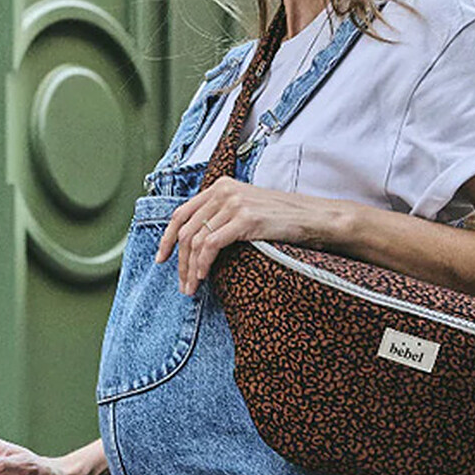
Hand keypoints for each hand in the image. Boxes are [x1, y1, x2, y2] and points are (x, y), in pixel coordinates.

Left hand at [155, 179, 345, 294]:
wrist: (313, 218)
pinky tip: (204, 277)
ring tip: (191, 288)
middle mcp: (223, 191)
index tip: (162, 259)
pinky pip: (211, 245)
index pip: (182, 213)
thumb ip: (222, 216)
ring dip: (190, 269)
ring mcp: (234, 204)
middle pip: (186, 230)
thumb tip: (197, 242)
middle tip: (182, 285)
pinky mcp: (245, 219)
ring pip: (196, 240)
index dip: (168, 238)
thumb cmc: (282, 220)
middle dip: (179, 262)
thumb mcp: (247, 209)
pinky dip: (203, 264)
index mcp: (220, 186)